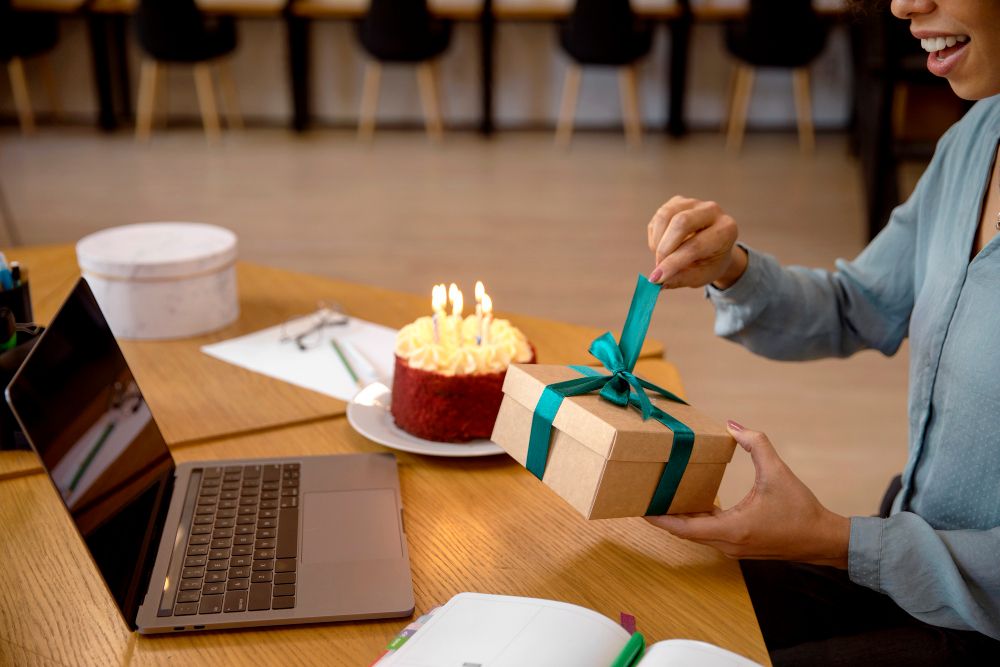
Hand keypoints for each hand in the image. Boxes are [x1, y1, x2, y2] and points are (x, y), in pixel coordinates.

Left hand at [645, 422, 850, 568]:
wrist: (823, 539)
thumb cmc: (801, 509)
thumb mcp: (777, 471)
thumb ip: (756, 444)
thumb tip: (733, 425)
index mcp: (732, 529)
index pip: (684, 527)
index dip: (659, 519)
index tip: (639, 509)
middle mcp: (727, 543)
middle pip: (685, 531)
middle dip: (663, 516)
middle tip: (643, 497)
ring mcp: (732, 547)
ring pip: (696, 534)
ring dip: (679, 518)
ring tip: (661, 498)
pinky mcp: (738, 545)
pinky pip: (708, 534)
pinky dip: (696, 520)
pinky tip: (691, 502)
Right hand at [646, 196, 746, 288]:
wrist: (714, 247)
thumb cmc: (708, 263)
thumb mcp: (700, 276)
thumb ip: (679, 279)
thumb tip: (657, 282)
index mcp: (726, 229)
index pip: (696, 245)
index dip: (673, 262)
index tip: (656, 278)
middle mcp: (712, 210)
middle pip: (681, 222)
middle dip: (664, 248)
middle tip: (658, 268)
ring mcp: (694, 203)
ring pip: (665, 216)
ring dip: (657, 242)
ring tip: (661, 258)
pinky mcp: (678, 202)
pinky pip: (658, 218)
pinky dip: (655, 237)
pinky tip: (663, 246)